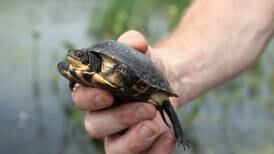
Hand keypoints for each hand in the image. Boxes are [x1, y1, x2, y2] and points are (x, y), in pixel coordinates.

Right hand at [72, 30, 175, 153]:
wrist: (167, 81)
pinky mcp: (138, 146)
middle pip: (95, 126)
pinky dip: (154, 152)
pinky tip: (168, 136)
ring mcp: (119, 134)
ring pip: (113, 150)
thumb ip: (133, 42)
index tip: (108, 93)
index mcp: (95, 92)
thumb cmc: (146, 66)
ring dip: (133, 142)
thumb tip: (136, 43)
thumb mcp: (141, 51)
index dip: (89, 98)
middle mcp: (102, 116)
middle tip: (146, 108)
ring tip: (154, 126)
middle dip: (120, 119)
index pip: (81, 98)